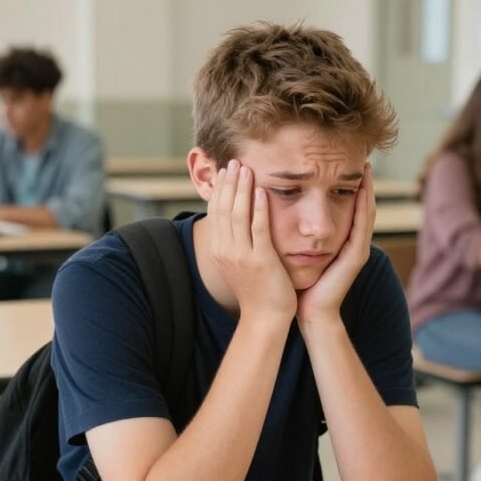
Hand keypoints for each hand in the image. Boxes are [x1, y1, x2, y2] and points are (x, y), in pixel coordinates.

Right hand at [208, 160, 295, 320]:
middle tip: (234, 162)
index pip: (215, 212)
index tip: (225, 171)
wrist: (265, 318)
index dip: (219, 189)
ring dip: (241, 189)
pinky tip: (261, 190)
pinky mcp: (260, 260)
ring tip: (246, 169)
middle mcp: (225, 251)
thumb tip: (235, 221)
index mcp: (219, 250)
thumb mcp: (239, 263)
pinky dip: (258, 207)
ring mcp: (241, 256)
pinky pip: (258, 228)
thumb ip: (236, 242)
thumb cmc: (257, 290)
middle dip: (228, 183)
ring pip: (237, 214)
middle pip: (223, 209)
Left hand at [297, 163, 374, 325]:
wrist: (309, 311)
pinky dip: (364, 208)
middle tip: (364, 159)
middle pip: (361, 206)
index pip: (348, 207)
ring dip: (368, 191)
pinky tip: (362, 192)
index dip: (348, 186)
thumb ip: (295, 231)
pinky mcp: (355, 257)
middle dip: (364, 183)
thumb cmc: (299, 282)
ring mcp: (357, 250)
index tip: (344, 164)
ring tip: (367, 169)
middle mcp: (352, 243)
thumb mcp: (297, 250)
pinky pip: (362, 227)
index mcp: (339, 240)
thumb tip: (274, 206)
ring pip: (366, 214)